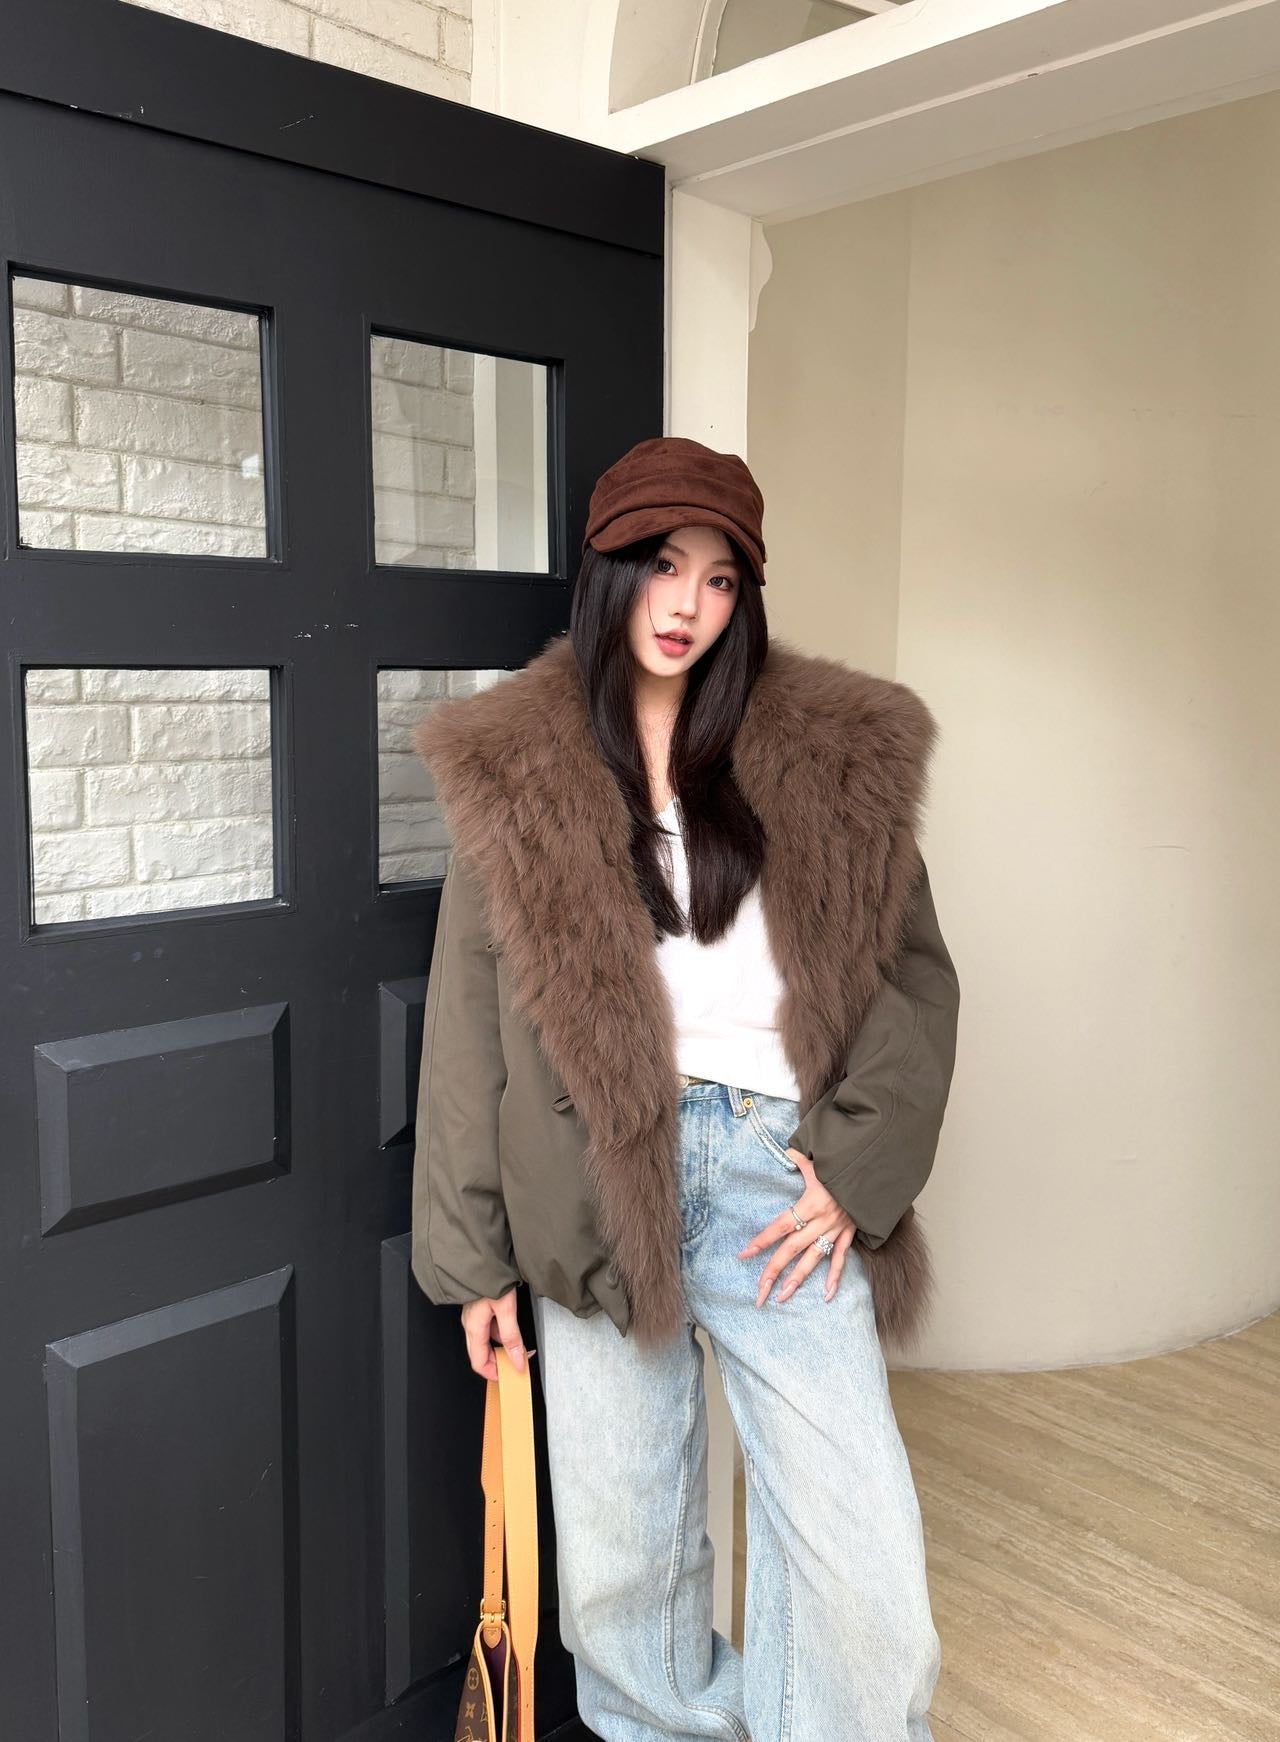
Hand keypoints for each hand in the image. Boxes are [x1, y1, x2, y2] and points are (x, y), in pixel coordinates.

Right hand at [460, 1286, 527, 1380]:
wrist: (482, 1255)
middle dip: (499, 1362)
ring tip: (520, 1347)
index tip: (511, 1375)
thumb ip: (512, 1336)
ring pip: (486, 1341)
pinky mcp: (479, 1308)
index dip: (494, 1374)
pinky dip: (501, 1334)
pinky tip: (513, 1329)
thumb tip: (516, 1360)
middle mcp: (471, 1324)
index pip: (479, 1363)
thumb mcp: (505, 1308)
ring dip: (502, 1347)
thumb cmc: (489, 1277)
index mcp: (473, 1328)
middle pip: (481, 1354)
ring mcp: (474, 1316)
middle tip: (517, 1363)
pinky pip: (489, 1328)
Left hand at [736, 1150, 856, 1304]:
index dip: (762, 1240)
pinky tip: (827, 1295)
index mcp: (811, 1203)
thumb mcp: (822, 1162)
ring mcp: (836, 1230)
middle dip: (773, 1270)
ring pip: (813, 1259)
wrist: (878, 1173)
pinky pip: (840, 1259)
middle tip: (758, 1291)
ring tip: (781, 1297)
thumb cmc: (846, 1165)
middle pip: (792, 1249)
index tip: (744, 1254)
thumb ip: (801, 1160)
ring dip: (797, 1280)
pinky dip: (834, 1277)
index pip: (780, 1226)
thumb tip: (787, 1152)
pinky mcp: (849, 1234)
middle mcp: (821, 1221)